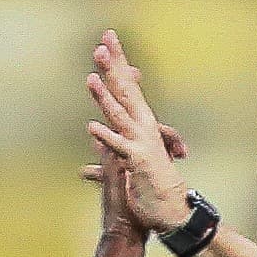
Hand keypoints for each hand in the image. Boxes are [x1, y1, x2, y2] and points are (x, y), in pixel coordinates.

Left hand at [84, 30, 191, 234]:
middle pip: (126, 92)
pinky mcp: (137, 162)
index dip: (117, 66)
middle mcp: (143, 129)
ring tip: (91, 78)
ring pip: (120, 114)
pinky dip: (107, 138)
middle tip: (104, 43)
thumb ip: (106, 162)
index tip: (107, 42)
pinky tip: (92, 128)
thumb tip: (86, 168)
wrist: (170, 213)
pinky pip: (119, 148)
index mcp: (139, 126)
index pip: (127, 90)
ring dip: (105, 97)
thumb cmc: (149, 191)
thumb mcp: (123, 172)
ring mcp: (141, 144)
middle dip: (114, 67)